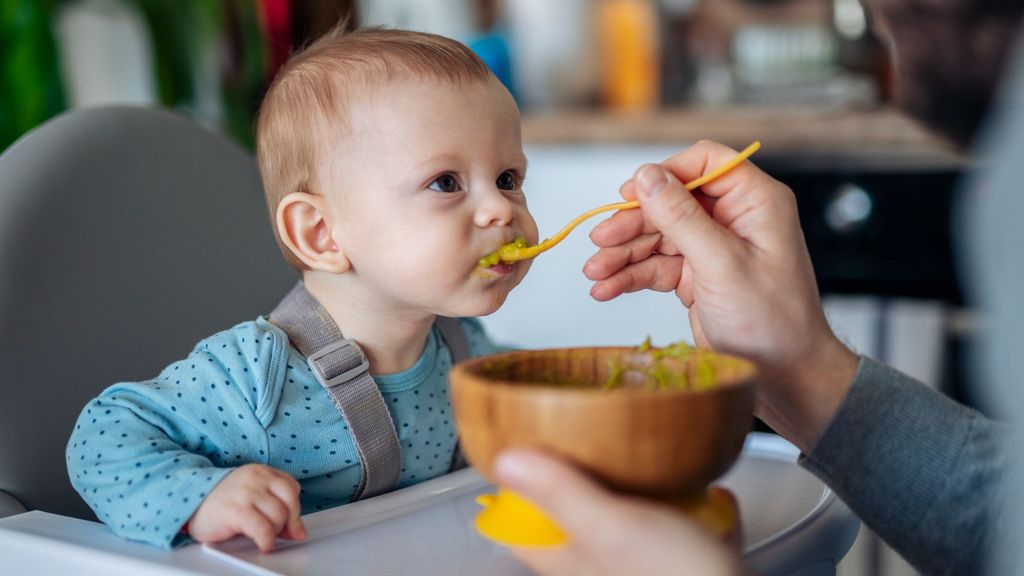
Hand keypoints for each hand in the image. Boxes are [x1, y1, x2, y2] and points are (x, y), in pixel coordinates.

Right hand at [187, 464, 306, 551]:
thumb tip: (298, 531)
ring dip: (275, 532)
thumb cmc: (220, 503)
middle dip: (288, 522)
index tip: (289, 523)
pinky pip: (264, 529)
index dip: (294, 509)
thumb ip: (275, 508)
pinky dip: (267, 540)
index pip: (291, 488)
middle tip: (278, 533)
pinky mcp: (236, 510)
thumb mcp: (252, 499)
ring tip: (263, 536)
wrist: (188, 504)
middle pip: (289, 502)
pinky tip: (262, 543)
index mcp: (261, 472)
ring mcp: (246, 493)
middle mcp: (256, 479)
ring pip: (279, 516)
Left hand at [493, 449, 742, 575]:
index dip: (520, 486)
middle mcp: (600, 567)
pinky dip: (700, 514)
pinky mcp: (686, 570)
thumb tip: (506, 460)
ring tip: (660, 463)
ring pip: (633, 526)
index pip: (522, 525)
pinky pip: (688, 535)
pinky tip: (715, 498)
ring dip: (648, 492)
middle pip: (578, 518)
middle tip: (598, 441)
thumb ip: (559, 493)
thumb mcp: (609, 526)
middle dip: (589, 479)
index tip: (529, 444)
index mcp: (570, 559)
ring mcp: (643, 569)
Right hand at [584, 141, 857, 451]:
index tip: (631, 193)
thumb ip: (681, 218)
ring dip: (623, 253)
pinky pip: (656, 265)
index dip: (665, 173)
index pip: (705, 162)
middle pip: (670, 201)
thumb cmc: (772, 322)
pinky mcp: (697, 276)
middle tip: (600, 241)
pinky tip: (606, 289)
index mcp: (754, 202)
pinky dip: (630, 276)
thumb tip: (646, 175)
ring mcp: (713, 248)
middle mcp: (733, 219)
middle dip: (632, 222)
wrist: (785, 376)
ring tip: (595, 274)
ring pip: (657, 235)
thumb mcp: (722, 264)